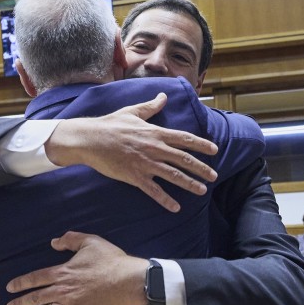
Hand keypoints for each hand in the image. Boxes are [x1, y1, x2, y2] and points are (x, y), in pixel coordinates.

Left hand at [6, 232, 146, 304]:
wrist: (129, 282)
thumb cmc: (111, 260)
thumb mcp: (90, 242)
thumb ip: (70, 239)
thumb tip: (53, 242)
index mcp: (62, 272)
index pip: (35, 278)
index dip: (20, 283)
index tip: (10, 288)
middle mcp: (62, 291)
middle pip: (35, 298)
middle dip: (20, 303)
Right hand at [45, 93, 218, 212]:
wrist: (90, 139)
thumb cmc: (110, 124)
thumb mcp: (133, 112)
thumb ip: (151, 107)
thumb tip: (163, 97)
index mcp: (155, 133)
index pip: (184, 139)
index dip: (200, 144)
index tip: (214, 150)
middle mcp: (154, 148)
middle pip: (183, 159)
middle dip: (201, 168)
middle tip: (214, 175)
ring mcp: (145, 163)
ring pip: (173, 175)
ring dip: (189, 183)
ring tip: (202, 191)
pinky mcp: (134, 176)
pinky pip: (154, 190)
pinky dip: (166, 200)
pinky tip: (176, 208)